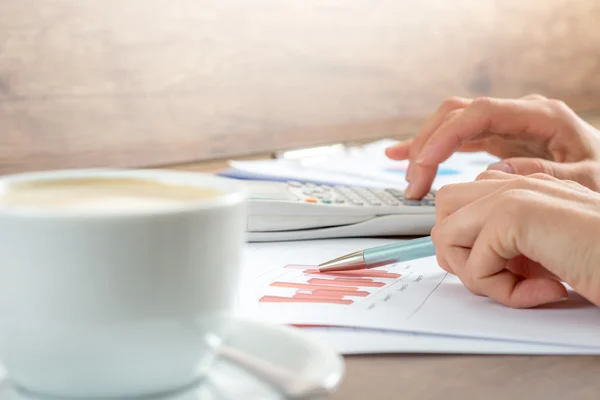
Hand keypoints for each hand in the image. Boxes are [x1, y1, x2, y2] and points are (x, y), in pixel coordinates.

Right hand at [386, 95, 599, 198]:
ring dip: (424, 149)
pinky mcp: (498, 140)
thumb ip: (547, 174)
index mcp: (541, 116)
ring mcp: (506, 126)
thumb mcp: (589, 181)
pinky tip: (404, 157)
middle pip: (457, 114)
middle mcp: (518, 115)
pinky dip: (431, 149)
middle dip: (428, 145)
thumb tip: (493, 171)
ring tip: (408, 179)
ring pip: (451, 124)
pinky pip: (457, 139)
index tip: (424, 162)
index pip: (481, 113)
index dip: (447, 134)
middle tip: (413, 184)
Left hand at [431, 170, 599, 307]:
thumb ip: (504, 243)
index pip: (457, 208)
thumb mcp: (543, 252)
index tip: (504, 275)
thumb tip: (460, 256)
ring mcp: (514, 193)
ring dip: (478, 275)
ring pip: (447, 234)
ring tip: (523, 286)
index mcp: (519, 187)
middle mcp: (513, 183)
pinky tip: (547, 290)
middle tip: (501, 280)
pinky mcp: (517, 213)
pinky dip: (503, 291)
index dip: (469, 250)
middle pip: (442, 213)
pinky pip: (474, 261)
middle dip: (460, 256)